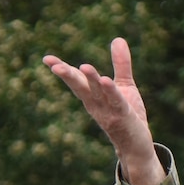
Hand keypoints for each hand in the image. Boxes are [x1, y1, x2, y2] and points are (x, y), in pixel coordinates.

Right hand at [42, 37, 164, 184]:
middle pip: (79, 87)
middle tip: (54, 65)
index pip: (75, 80)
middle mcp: (95, 103)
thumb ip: (120, 64)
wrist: (137, 146)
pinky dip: (110, 91)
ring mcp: (108, 111)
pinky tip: (105, 80)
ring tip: (83, 66)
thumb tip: (117, 39)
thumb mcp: (124, 85)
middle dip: (67, 76)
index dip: (62, 69)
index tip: (46, 59)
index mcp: (92, 96)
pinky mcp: (122, 116)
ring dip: (90, 81)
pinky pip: (115, 101)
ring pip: (97, 93)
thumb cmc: (128, 114)